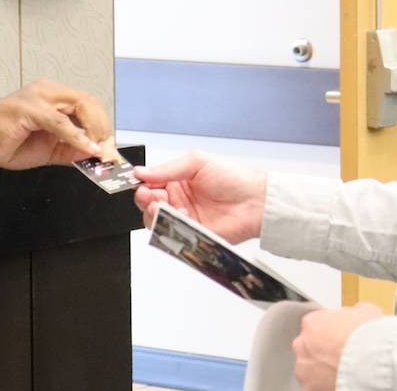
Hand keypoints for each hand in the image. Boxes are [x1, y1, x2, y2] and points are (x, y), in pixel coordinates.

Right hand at [0, 79, 113, 168]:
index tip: (111, 151)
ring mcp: (38, 97)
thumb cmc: (7, 141)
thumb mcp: (47, 149)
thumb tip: (96, 155)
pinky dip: (75, 135)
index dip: (103, 127)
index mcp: (55, 97)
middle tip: (108, 152)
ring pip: (78, 106)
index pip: (89, 106)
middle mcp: (49, 91)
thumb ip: (71, 149)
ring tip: (100, 152)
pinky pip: (58, 121)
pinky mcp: (28, 109)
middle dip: (103, 128)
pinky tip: (86, 149)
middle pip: (88, 102)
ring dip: (94, 131)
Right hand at [133, 152, 266, 243]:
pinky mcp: (191, 235)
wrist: (255, 202)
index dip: (143, 184)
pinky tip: (180, 216)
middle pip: (148, 204)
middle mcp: (178, 199)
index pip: (151, 183)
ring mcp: (184, 218)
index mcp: (177, 180)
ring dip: (154, 213)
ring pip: (156, 221)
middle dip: (145, 200)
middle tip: (151, 196)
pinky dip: (170, 226)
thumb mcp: (197, 162)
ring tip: (162, 206)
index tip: (140, 184)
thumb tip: (141, 172)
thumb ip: (168, 169)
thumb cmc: (232, 178)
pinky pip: (173, 234)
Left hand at [292, 303, 383, 390]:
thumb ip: (350, 314)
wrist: (375, 362)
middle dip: (322, 354)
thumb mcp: (364, 312)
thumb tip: (355, 316)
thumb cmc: (370, 338)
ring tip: (342, 374)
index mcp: (311, 324)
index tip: (338, 340)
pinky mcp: (311, 390)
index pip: (314, 327)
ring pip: (309, 371)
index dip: (328, 334)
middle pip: (308, 349)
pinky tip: (341, 383)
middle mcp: (302, 346)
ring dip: (321, 373)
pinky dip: (326, 387)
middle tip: (340, 358)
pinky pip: (315, 388)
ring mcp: (304, 370)